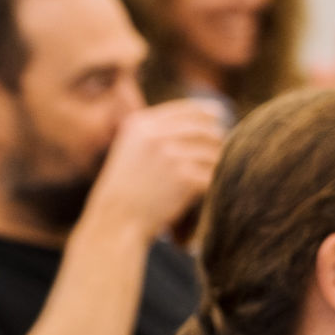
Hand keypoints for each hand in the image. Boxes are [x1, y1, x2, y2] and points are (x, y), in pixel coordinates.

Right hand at [86, 99, 225, 237]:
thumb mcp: (130, 151)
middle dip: (216, 142)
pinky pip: (213, 175)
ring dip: (216, 166)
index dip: (208, 115)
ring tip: (210, 178)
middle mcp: (155, 135)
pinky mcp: (184, 178)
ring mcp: (170, 155)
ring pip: (213, 153)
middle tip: (220, 153)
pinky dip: (213, 185)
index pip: (188, 110)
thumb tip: (202, 114)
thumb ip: (155, 132)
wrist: (114, 224)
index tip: (218, 120)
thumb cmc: (123, 192)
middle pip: (206, 130)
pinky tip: (209, 193)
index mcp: (141, 125)